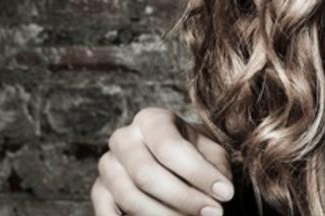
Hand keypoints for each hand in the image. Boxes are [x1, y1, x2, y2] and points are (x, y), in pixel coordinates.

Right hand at [91, 107, 236, 215]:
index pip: (171, 148)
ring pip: (130, 198)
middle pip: (147, 175)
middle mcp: (123, 138)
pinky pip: (107, 213)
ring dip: (165, 215)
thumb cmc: (195, 153)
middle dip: (184, 198)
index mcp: (151, 120)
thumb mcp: (211, 151)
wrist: (171, 159)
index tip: (226, 194)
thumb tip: (220, 192)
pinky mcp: (98, 191)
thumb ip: (216, 167)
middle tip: (213, 213)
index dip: (199, 174)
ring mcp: (107, 165)